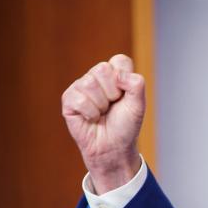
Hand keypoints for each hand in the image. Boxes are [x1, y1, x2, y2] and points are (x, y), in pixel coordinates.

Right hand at [61, 54, 145, 192]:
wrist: (113, 147)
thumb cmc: (125, 125)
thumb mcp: (138, 104)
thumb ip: (136, 84)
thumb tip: (118, 75)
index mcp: (115, 74)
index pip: (119, 60)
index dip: (124, 79)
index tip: (125, 95)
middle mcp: (96, 77)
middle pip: (102, 69)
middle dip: (112, 92)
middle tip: (112, 106)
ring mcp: (81, 87)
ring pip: (89, 83)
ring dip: (101, 104)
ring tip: (102, 113)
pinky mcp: (68, 99)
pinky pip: (79, 99)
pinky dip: (90, 113)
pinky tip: (91, 118)